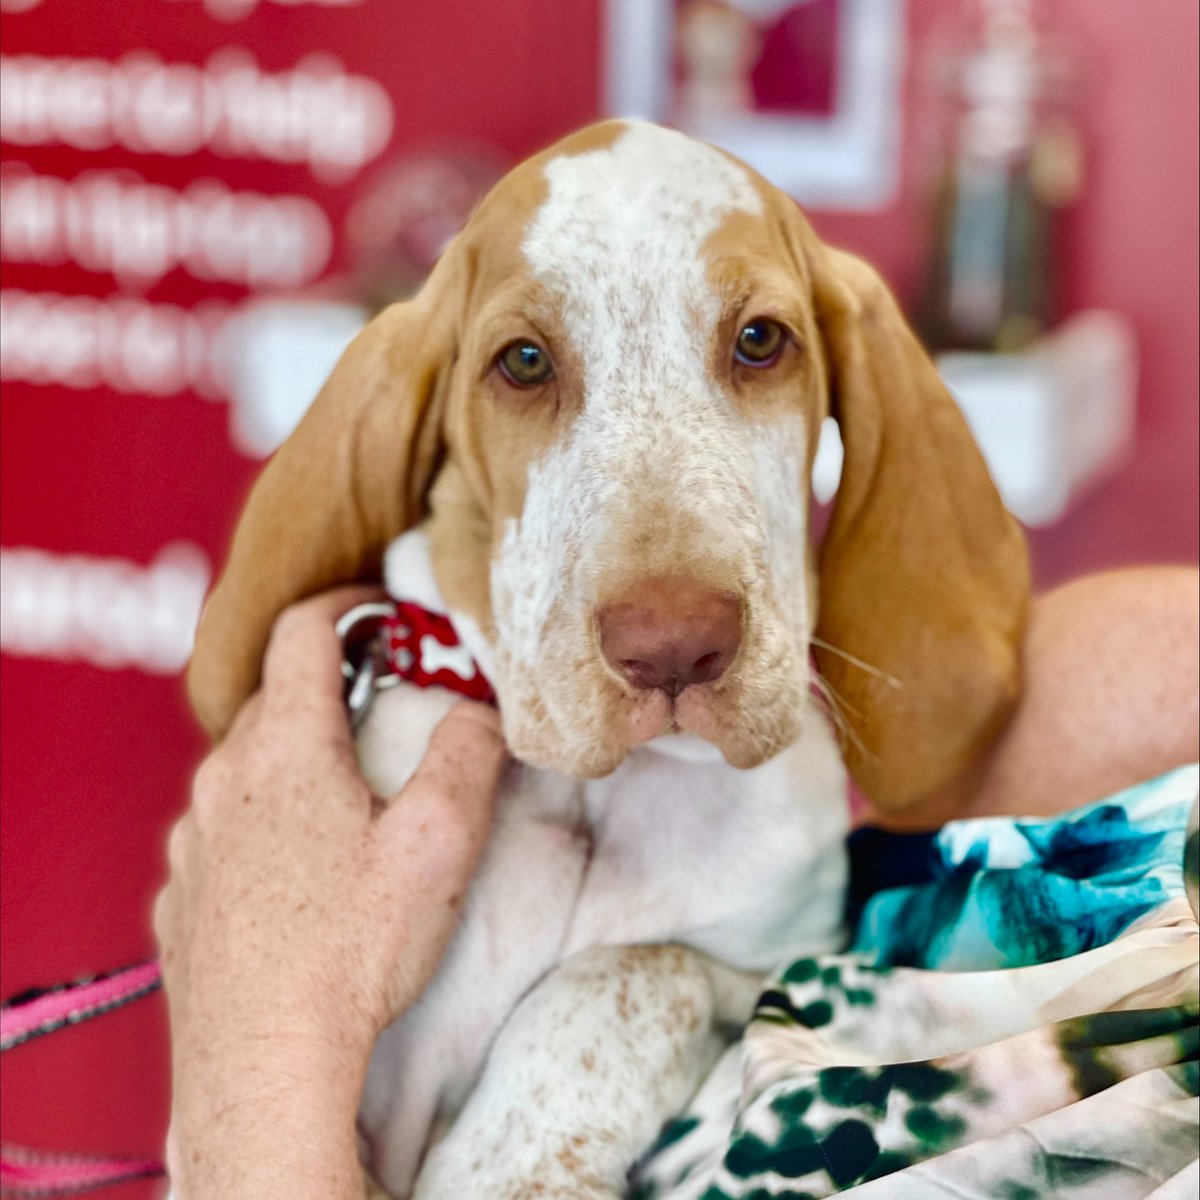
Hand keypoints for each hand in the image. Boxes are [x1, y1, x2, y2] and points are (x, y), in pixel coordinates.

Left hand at [156, 587, 508, 1198]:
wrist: (266, 1062)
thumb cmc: (354, 946)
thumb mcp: (438, 839)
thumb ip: (468, 752)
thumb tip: (480, 706)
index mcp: (284, 747)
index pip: (302, 632)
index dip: (348, 606)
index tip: (384, 612)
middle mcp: (223, 780)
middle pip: (275, 701)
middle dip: (333, 694)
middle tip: (389, 722)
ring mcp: (193, 841)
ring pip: (246, 770)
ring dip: (296, 765)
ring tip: (349, 809)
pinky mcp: (181, 896)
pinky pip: (223, 834)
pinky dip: (263, 827)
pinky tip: (301, 876)